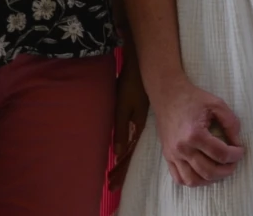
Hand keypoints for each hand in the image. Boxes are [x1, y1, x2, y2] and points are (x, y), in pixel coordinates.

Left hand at [108, 56, 150, 187]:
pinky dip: (126, 147)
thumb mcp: (123, 107)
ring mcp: (139, 120)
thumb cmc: (129, 85)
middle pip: (130, 153)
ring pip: (130, 145)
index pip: (128, 155)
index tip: (111, 184)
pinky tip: (124, 150)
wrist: (140, 67)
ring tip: (116, 173)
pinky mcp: (137, 114)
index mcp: (137, 127)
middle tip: (111, 185)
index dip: (120, 170)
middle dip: (121, 169)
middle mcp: (139, 126)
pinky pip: (131, 136)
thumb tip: (119, 153)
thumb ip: (121, 130)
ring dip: (123, 160)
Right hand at [150, 81, 244, 186]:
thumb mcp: (217, 104)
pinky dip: (193, 181)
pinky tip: (203, 173)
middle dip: (226, 170)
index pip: (220, 154)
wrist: (168, 95)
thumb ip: (231, 122)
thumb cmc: (193, 98)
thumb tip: (237, 142)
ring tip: (220, 170)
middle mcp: (182, 148)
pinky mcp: (167, 157)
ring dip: (210, 179)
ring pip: (193, 180)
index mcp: (195, 134)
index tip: (240, 150)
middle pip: (208, 171)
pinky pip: (179, 179)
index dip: (235, 155)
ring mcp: (173, 155)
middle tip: (233, 163)